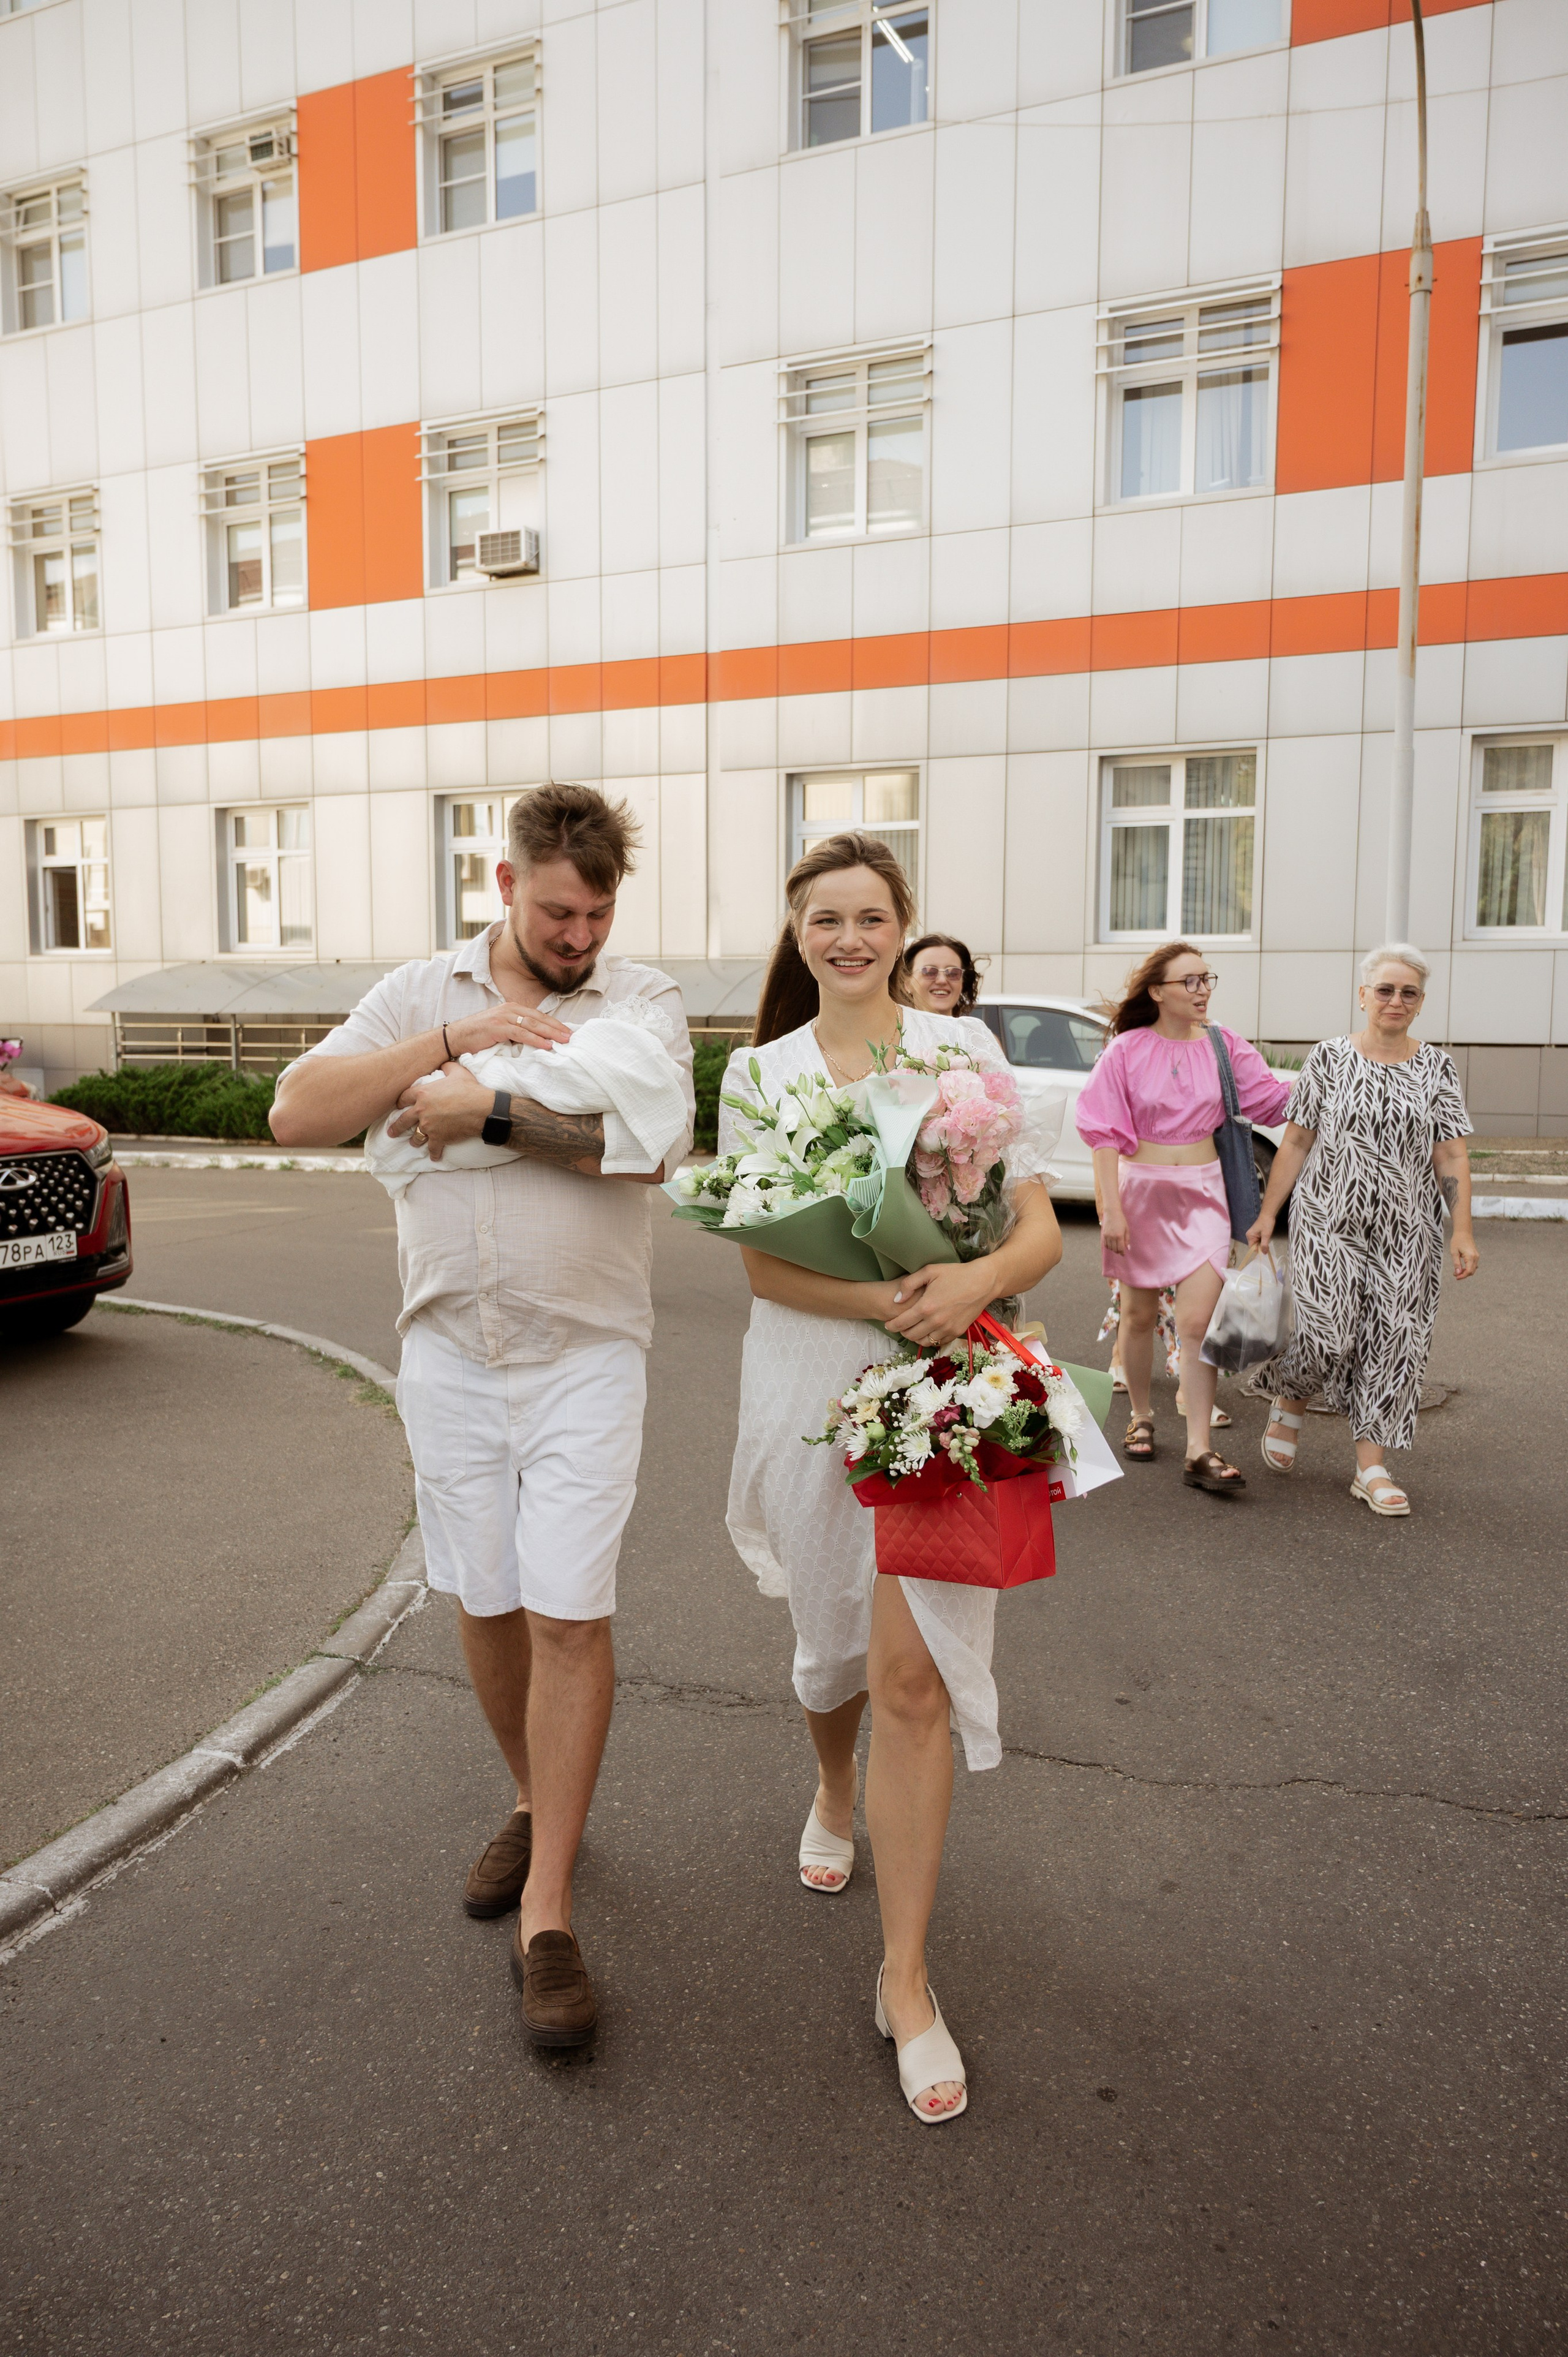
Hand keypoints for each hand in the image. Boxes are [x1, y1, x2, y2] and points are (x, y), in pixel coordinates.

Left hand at [388, 1066, 492, 1159]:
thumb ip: (447, 1067)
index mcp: (423, 1093)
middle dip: (396, 1127)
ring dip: (414, 1141)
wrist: (481, 1109)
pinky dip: (434, 1153)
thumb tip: (444, 1064)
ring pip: (416, 1136)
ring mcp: (429, 1126)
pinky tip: (434, 1157)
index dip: (400, 1102)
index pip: (404, 1098)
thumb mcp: (457, 1072)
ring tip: (412, 1144)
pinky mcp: (438, 1138)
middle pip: (403, 1120)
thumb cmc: (469, 1089)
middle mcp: (422, 1111)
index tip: (398, 1107)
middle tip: (391, 1132)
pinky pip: (433, 1148)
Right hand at [444, 1005, 571, 1058]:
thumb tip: (534, 1039)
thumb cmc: (478, 1035)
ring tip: (564, 1041)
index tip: (567, 1031)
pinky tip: (546, 1045)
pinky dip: (536, 1039)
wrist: (455, 1037)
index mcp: (512, 1008)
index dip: (554, 1023)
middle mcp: (510, 1009)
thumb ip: (516, 1030)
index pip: (538, 1015)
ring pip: (533, 1024)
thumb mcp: (500, 1029)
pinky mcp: (498, 1027)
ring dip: (551, 1033)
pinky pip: (521, 1033)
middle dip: (557, 1028)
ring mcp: (504, 1017)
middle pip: (539, 1018)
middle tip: (572, 1036)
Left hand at [882, 1260, 998, 1349]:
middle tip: (900, 1325)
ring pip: (923, 1341)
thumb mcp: (929, 1271)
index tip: (888, 1324)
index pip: (901, 1323)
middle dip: (902, 1331)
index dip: (891, 1325)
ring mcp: (947, 1329)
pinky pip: (938, 1342)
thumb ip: (909, 1284)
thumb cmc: (956, 1274)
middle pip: (910, 1334)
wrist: (982, 1282)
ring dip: (915, 1336)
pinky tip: (928, 1330)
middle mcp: (935, 1321)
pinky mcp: (957, 1332)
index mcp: (926, 1307)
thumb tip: (896, 1299)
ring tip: (913, 1328)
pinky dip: (930, 1339)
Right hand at [1100, 1204, 1129, 1256]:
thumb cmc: (1121, 1220)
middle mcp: (1112, 1237)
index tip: (1123, 1254)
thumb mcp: (1126, 1229)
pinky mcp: (1103, 1235)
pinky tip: (1111, 1244)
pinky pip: (1105, 1244)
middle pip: (1115, 1249)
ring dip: (1113, 1249)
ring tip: (1116, 1246)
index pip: (1120, 1248)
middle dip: (1118, 1251)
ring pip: (1110, 1248)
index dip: (1122, 1253)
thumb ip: (1127, 1239)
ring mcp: (1107, 1236)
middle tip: (1120, 1250)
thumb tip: (1128, 1248)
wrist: (1112, 1213)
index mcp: (1119, 1236)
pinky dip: (1108, 1246)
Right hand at [1245, 1210, 1275, 1252]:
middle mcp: (1250, 1236)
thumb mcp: (1266, 1235)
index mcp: (1250, 1236)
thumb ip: (1264, 1245)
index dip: (1259, 1249)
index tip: (1265, 1249)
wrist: (1268, 1214)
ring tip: (1267, 1237)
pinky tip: (1266, 1236)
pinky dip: (1263, 1240)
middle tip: (1267, 1241)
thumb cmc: (1266, 1223)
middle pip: (1255, 1246)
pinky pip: (1259, 1240)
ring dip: (1263, 1242)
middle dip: (1261, 1246)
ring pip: (1258, 1243)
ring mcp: (1253, 1234)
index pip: (1252, 1248)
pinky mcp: (1256, 1233)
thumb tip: (1264, 1253)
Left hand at [1451, 1229, 1478, 1279]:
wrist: (1463, 1232)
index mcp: (1470, 1257)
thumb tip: (1457, 1273)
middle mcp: (1475, 1257)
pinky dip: (1468, 1268)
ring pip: (1473, 1269)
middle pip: (1471, 1271)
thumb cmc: (1457, 1240)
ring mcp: (1476, 1256)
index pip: (1468, 1271)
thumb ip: (1456, 1263)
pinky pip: (1473, 1265)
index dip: (1462, 1276)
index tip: (1456, 1277)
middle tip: (1454, 1274)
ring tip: (1456, 1270)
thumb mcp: (1454, 1252)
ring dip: (1465, 1272)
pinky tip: (1461, 1267)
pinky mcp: (1475, 1255)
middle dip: (1463, 1274)